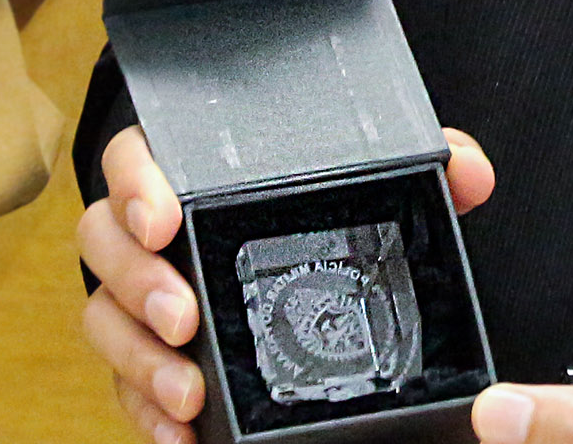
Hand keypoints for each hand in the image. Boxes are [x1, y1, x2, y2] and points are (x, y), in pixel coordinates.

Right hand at [77, 121, 497, 443]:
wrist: (309, 276)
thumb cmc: (318, 209)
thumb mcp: (371, 179)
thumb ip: (424, 161)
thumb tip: (468, 173)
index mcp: (193, 171)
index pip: (137, 156)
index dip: (137, 182)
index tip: (164, 217)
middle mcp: (154, 234)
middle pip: (105, 243)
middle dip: (139, 283)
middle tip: (187, 318)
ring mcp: (143, 298)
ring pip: (105, 318)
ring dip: (139, 360)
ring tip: (187, 391)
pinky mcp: (147, 356)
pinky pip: (122, 384)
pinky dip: (145, 412)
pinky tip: (179, 435)